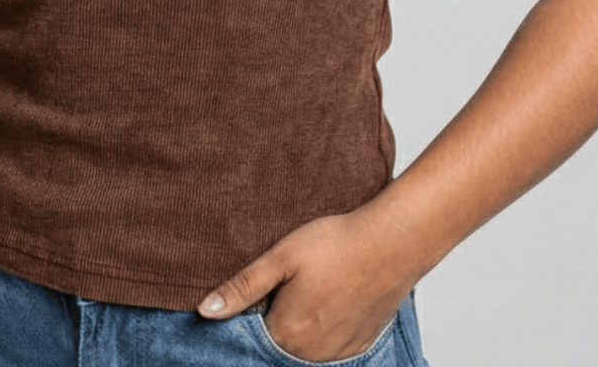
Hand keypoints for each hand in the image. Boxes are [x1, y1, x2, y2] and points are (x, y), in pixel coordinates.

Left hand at [197, 206, 416, 361]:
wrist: (391, 242)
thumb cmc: (335, 244)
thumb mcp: (280, 257)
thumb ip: (242, 287)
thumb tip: (206, 311)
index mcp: (287, 333)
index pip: (252, 333)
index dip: (253, 307)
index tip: (264, 285)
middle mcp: (311, 354)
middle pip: (279, 340)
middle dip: (277, 314)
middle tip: (292, 280)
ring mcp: (338, 353)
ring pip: (305, 345)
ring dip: (302, 322)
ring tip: (313, 285)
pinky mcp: (360, 345)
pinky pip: (331, 345)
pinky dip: (326, 326)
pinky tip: (332, 296)